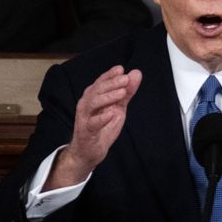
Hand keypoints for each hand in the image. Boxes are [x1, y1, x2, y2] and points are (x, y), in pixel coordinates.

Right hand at [45, 66, 141, 189]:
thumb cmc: (102, 127)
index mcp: (93, 96)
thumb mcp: (118, 108)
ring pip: (92, 103)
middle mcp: (86, 104)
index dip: (110, 75)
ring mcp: (84, 117)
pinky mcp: (86, 131)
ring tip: (122, 93)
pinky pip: (92, 123)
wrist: (89, 151)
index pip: (101, 82)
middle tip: (126, 79)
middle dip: (111, 83)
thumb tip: (136, 73)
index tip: (121, 69)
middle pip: (97, 89)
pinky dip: (101, 118)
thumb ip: (127, 92)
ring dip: (108, 97)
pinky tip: (111, 113)